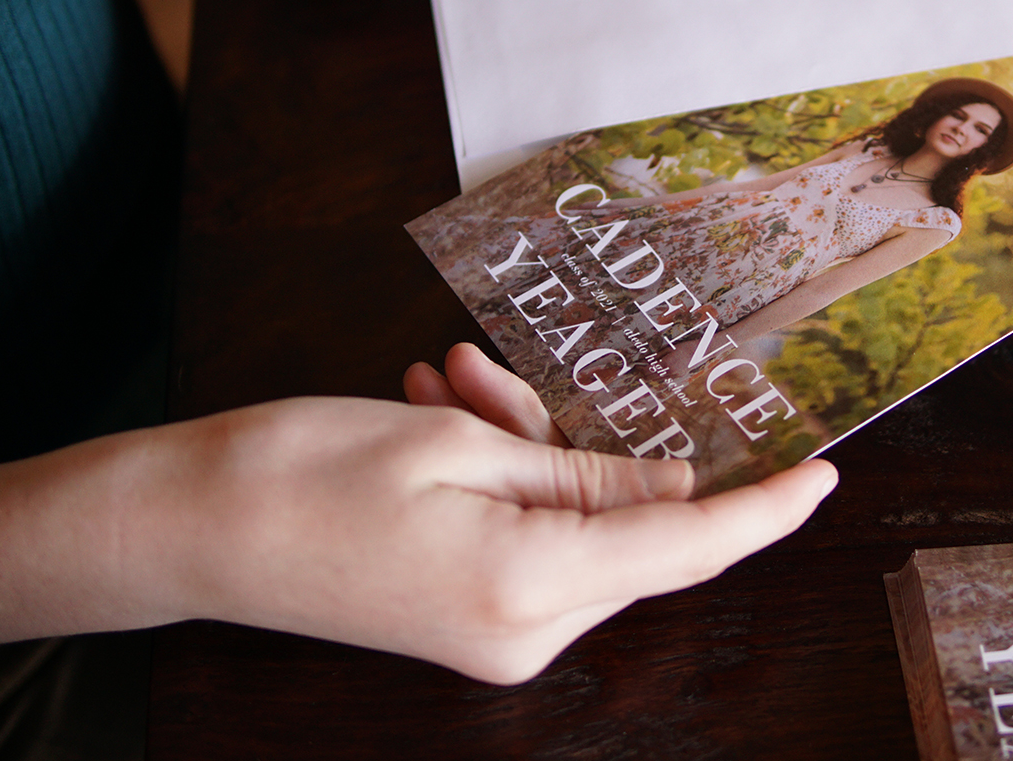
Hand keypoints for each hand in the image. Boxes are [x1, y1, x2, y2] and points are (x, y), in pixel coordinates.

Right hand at [174, 344, 835, 682]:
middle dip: (591, 441)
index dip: (764, 509)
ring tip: (450, 384)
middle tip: (497, 375)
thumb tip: (677, 489)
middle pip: (631, 531)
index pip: (688, 545)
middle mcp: (524, 633)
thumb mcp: (461, 443)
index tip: (825, 473)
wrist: (187, 525)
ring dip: (530, 445)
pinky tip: (444, 415)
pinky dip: (509, 478)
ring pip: (578, 524)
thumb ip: (587, 475)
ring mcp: (495, 638)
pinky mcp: (469, 623)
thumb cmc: (308, 468)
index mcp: (530, 585)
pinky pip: (534, 540)